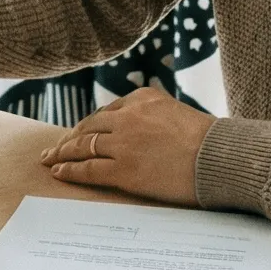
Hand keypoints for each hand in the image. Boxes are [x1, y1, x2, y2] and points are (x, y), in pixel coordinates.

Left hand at [38, 85, 213, 205]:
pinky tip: (60, 171)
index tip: (78, 134)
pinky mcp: (123, 170)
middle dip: (70, 138)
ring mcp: (123, 143)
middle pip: (90, 127)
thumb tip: (144, 131)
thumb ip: (155, 116)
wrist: (220, 158)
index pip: (107, 113)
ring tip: (50, 159)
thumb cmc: (209, 142)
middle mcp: (128, 116)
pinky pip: (88, 169)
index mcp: (143, 98)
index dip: (89, 126)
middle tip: (55, 147)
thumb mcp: (178, 113)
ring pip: (84, 146)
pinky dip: (70, 170)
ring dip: (64, 153)